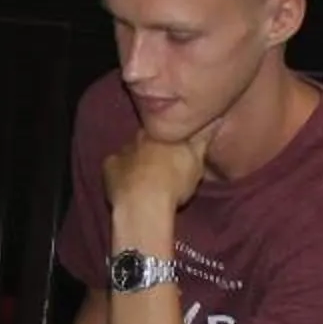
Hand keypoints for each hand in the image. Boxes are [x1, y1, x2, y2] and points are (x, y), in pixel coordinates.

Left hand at [102, 122, 218, 221]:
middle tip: (163, 164)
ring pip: (130, 151)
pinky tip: (127, 185)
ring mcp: (121, 152)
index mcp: (161, 133)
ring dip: (137, 160)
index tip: (177, 148)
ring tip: (147, 178)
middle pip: (147, 138)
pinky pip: (115, 167)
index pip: (167, 129)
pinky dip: (120, 173)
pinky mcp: (108, 168)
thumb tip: (213, 119)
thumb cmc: (174, 181)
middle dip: (153, 147)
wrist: (143, 204)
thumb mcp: (196, 160)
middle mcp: (139, 137)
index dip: (172, 139)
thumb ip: (202, 140)